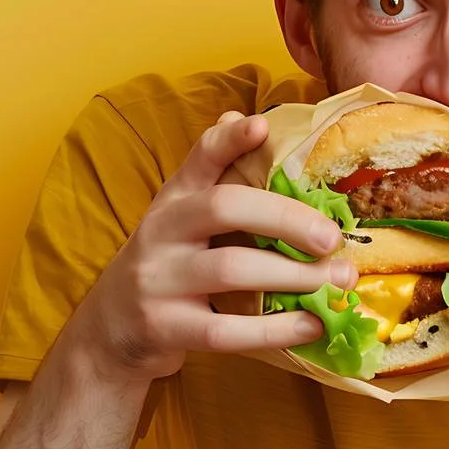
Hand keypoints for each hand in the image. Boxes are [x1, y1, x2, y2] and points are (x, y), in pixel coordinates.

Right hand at [60, 111, 356, 383]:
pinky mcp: (165, 328)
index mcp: (174, 198)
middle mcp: (161, 231)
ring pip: (231, 269)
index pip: (200, 156)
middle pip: (224, 208)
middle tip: (332, 237)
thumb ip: (215, 176)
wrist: (110, 330)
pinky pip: (225, 330)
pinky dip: (275, 330)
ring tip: (338, 280)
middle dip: (286, 218)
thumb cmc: (169, 264)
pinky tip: (313, 326)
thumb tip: (249, 118)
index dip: (229, 139)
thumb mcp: (183, 217)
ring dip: (294, 276)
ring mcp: (159, 280)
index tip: (260, 126)